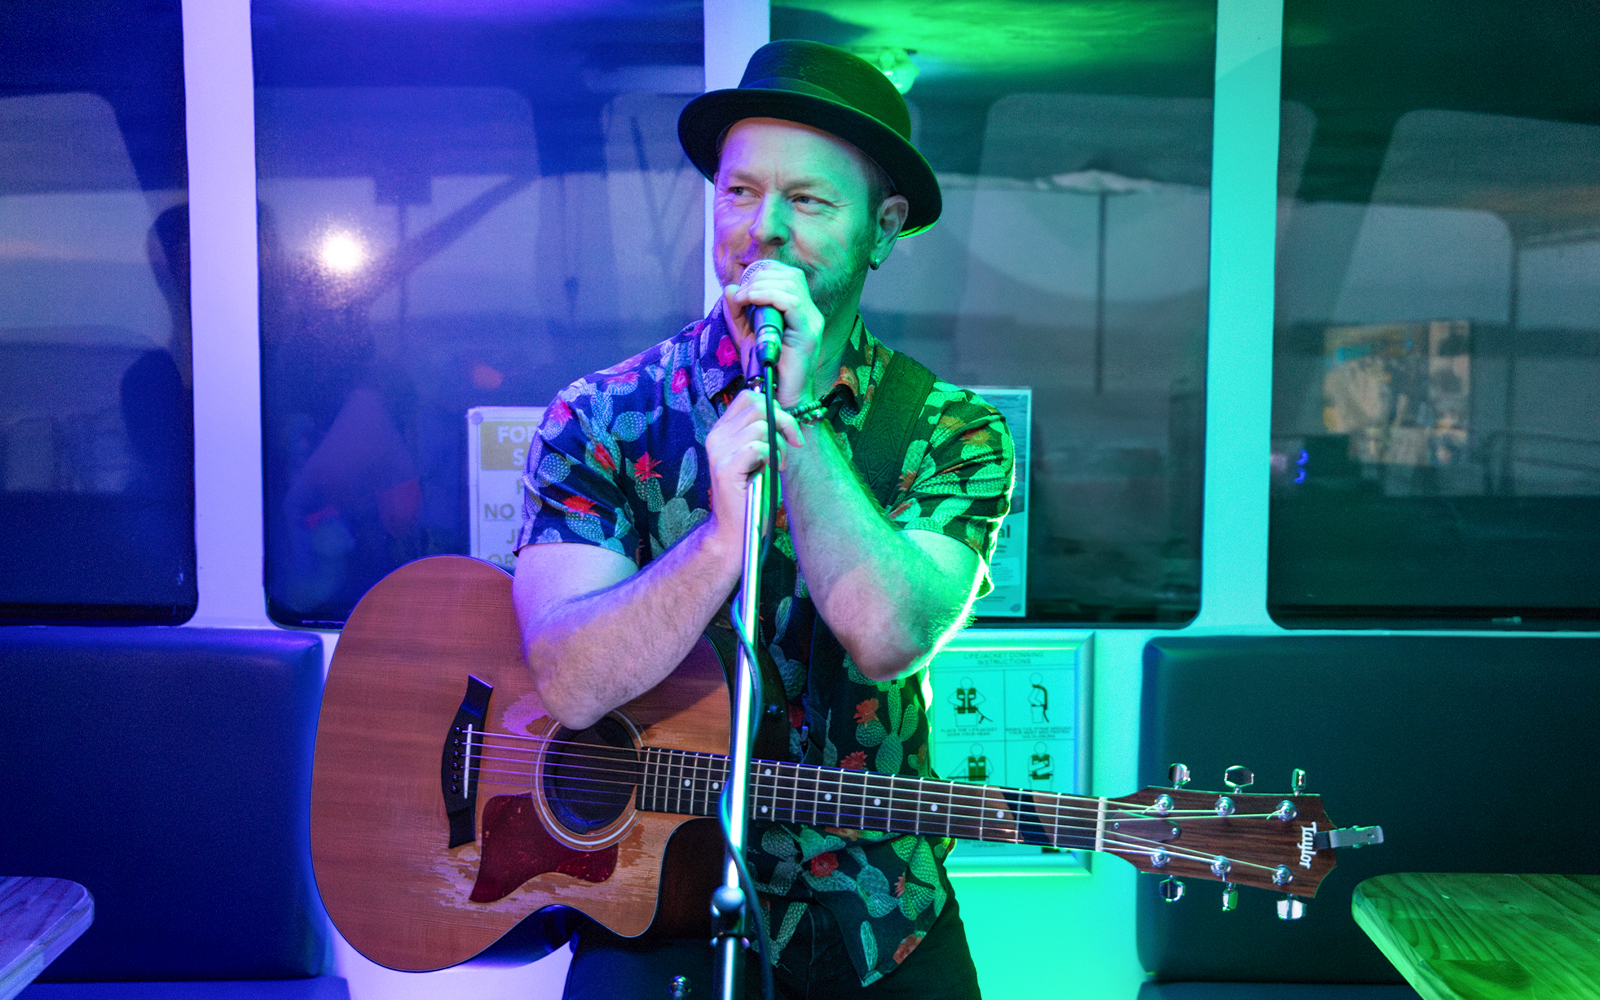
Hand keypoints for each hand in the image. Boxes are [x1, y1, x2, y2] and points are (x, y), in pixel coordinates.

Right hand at [702, 388, 801, 545]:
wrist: (735, 530)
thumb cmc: (752, 492)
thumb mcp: (758, 455)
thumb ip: (762, 432)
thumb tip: (781, 411)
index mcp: (721, 430)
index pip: (748, 396)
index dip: (774, 407)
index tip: (787, 430)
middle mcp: (715, 436)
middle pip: (758, 405)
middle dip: (784, 422)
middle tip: (791, 444)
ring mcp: (718, 451)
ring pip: (761, 425)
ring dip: (779, 444)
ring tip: (778, 464)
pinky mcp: (725, 467)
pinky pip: (757, 446)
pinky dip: (772, 457)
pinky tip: (772, 471)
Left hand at [722, 260, 824, 407]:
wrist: (778, 397)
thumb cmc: (765, 369)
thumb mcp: (746, 335)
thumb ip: (738, 312)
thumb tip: (729, 288)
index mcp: (800, 311)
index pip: (788, 276)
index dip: (764, 273)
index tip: (742, 286)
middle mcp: (810, 313)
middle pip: (790, 276)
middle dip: (759, 278)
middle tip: (739, 294)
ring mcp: (812, 322)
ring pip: (790, 285)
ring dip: (760, 286)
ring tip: (742, 299)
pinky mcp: (808, 333)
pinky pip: (791, 302)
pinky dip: (767, 295)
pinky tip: (750, 301)